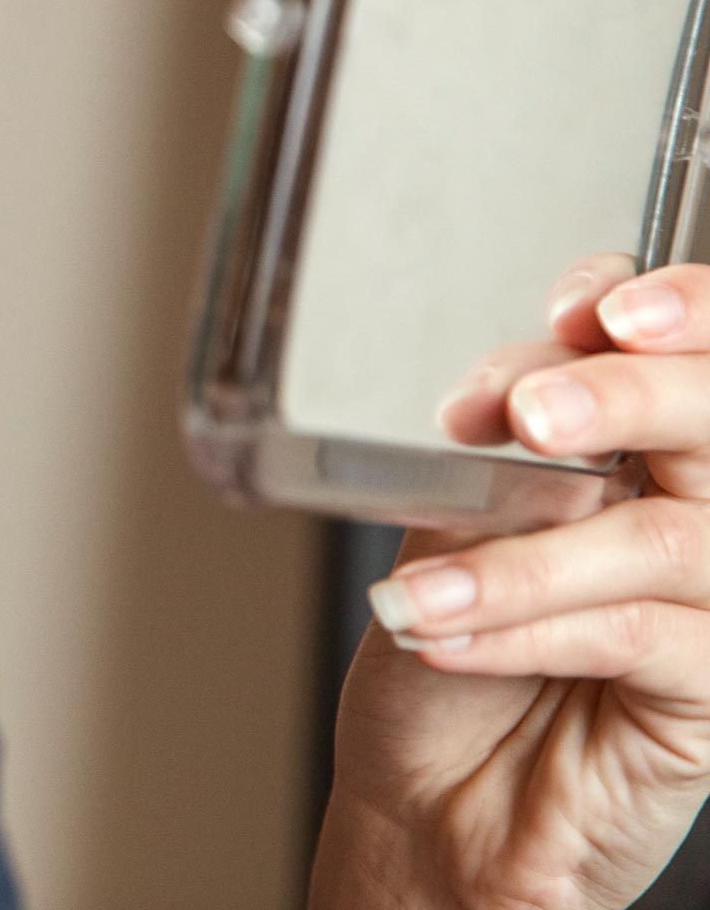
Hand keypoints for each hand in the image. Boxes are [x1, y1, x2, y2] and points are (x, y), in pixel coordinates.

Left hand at [311, 254, 709, 909]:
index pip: (692, 348)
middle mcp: (696, 510)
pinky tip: (444, 635)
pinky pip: (635, 634)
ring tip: (424, 585)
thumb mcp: (451, 523)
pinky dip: (523, 627)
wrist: (427, 799)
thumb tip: (520, 386)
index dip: (671, 306)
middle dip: (621, 396)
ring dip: (525, 553)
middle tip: (532, 415)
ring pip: (663, 536)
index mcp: (642, 446)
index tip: (587, 310)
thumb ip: (503, 451)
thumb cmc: (439, 653)